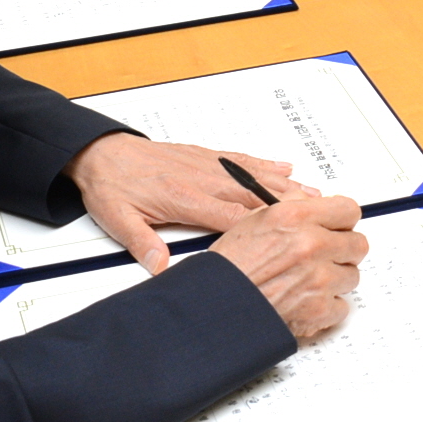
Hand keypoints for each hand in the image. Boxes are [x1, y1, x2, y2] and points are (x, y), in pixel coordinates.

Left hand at [67, 133, 317, 274]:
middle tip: (320, 214)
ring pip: (254, 176)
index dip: (262, 228)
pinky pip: (243, 159)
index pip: (231, 217)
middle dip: (288, 206)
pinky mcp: (206, 156)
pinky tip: (285, 169)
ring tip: (315, 194)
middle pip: (253, 195)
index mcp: (184, 199)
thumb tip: (160, 268)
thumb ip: (142, 243)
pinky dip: (266, 164)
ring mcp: (208, 164)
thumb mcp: (118, 220)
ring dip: (285, 186)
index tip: (289, 237)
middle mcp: (202, 178)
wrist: (102, 154)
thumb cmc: (112, 187)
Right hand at [211, 195, 366, 338]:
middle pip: (358, 244)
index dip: (343, 220)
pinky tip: (307, 301)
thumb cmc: (231, 267)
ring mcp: (319, 279)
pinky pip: (341, 306)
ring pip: (351, 276)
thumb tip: (314, 202)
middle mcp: (311, 245)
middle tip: (326, 256)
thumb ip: (292, 206)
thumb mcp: (256, 220)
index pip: (349, 210)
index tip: (339, 226)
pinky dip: (327, 307)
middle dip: (343, 250)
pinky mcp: (319, 310)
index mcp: (297, 218)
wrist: (218, 305)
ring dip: (335, 279)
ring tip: (309, 281)